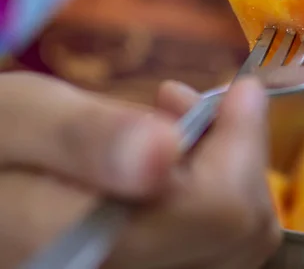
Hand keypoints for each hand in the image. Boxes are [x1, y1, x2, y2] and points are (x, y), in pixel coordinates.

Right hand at [0, 72, 279, 267]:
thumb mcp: (21, 119)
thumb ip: (84, 136)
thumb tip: (165, 150)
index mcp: (89, 243)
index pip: (219, 212)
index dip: (244, 145)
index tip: (241, 90)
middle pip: (240, 234)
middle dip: (237, 155)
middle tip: (196, 104)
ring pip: (235, 245)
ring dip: (228, 173)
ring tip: (178, 125)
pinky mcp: (154, 266)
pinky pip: (212, 249)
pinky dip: (212, 198)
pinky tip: (173, 161)